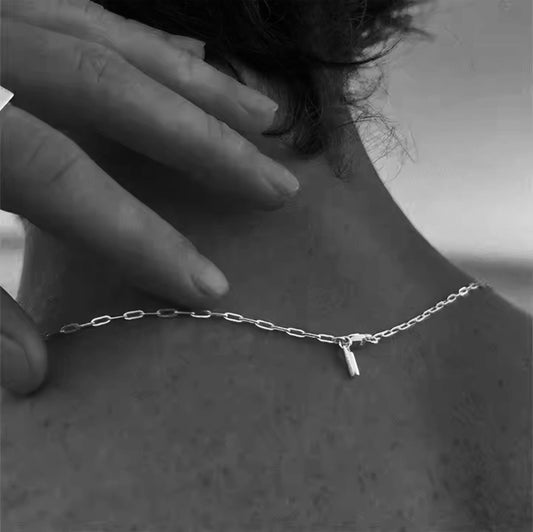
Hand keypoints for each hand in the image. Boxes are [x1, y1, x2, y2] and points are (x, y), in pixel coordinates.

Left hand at [0, 0, 299, 393]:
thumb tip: (35, 372)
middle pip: (109, 87)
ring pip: (112, 35)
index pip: (60, 175)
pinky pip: (87, 12)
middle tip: (275, 184)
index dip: (138, 234)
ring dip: (197, 82)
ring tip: (264, 116)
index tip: (207, 284)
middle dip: (203, 143)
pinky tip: (192, 68)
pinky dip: (149, 44)